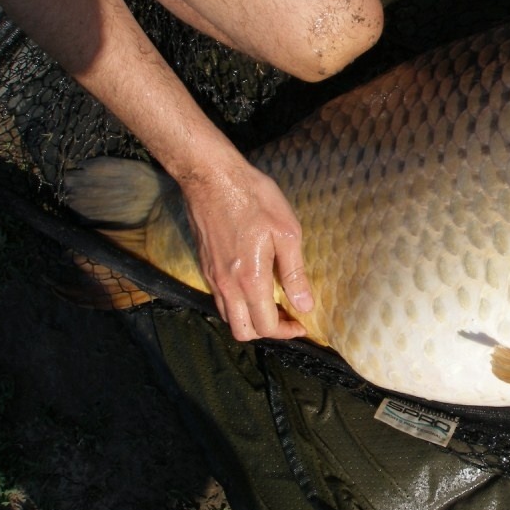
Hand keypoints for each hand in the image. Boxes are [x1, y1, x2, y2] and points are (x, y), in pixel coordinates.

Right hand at [180, 160, 313, 341]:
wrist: (211, 177)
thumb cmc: (253, 198)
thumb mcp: (286, 232)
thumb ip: (295, 273)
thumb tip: (305, 305)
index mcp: (250, 280)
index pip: (266, 326)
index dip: (286, 332)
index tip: (301, 324)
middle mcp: (226, 285)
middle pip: (243, 331)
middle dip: (267, 331)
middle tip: (287, 317)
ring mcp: (211, 276)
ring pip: (228, 317)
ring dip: (250, 319)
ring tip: (273, 303)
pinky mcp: (204, 266)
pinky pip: (219, 299)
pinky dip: (237, 305)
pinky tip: (253, 287)